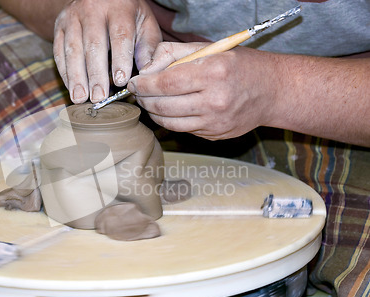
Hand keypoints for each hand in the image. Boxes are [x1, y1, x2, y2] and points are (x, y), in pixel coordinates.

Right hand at [53, 0, 161, 103]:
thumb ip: (148, 48)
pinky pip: (59, 51)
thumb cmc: (128, 17)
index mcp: (119, 8)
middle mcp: (93, 9)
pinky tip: (71, 88)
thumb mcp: (144, 24)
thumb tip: (146, 73)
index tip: (121, 81)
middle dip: (96, 74)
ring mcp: (73, 17)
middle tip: (99, 98)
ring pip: (73, 49)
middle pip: (93, 45)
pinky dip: (65, 72)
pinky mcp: (60, 25)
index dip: (120, 59)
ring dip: (76, 77)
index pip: (120, 35)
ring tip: (81, 98)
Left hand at [128, 42, 279, 139]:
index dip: (143, 85)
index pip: (164, 83)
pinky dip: (171, 121)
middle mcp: (214, 100)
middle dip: (144, 99)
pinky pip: (183, 130)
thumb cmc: (240, 66)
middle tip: (138, 93)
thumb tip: (146, 70)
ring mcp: (215, 122)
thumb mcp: (210, 49)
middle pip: (163, 105)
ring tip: (150, 102)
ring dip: (153, 113)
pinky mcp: (215, 135)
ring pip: (169, 123)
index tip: (133, 83)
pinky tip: (170, 111)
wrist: (273, 91)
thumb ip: (174, 54)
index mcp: (212, 73)